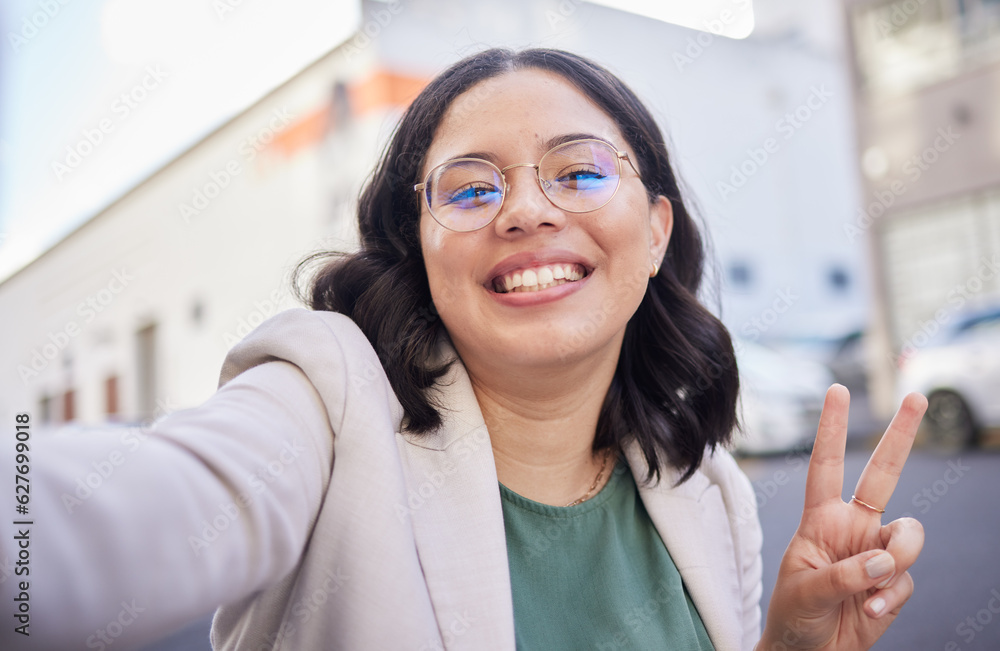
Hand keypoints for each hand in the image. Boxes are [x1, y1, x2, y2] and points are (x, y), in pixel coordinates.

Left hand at [758, 384, 927, 650]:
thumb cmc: (794, 616)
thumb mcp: (804, 591)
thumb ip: (843, 574)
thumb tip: (883, 560)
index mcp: (821, 519)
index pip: (826, 465)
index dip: (832, 429)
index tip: (837, 390)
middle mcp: (853, 528)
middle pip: (883, 475)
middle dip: (899, 436)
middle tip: (916, 397)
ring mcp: (876, 554)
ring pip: (909, 535)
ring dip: (896, 560)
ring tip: (868, 589)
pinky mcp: (893, 584)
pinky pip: (906, 580)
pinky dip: (888, 599)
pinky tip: (866, 613)